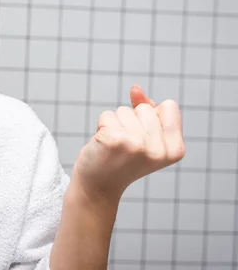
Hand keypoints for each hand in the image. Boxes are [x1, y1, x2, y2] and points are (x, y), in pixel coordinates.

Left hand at [72, 85, 184, 203]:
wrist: (97, 185)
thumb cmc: (121, 159)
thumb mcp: (144, 136)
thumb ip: (147, 110)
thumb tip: (135, 89)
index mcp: (175, 149)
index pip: (169, 106)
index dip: (152, 117)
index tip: (144, 140)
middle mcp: (159, 149)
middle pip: (144, 108)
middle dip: (131, 121)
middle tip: (125, 146)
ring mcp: (137, 144)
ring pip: (124, 110)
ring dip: (115, 124)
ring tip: (114, 147)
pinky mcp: (114, 140)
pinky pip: (106, 115)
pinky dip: (101, 126)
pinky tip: (102, 146)